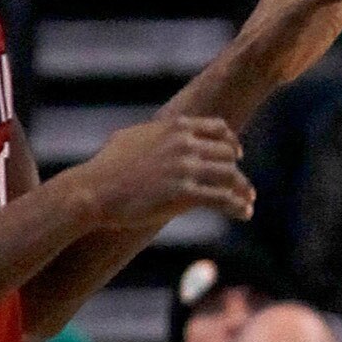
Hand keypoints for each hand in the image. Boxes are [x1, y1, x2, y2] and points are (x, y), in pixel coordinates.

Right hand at [76, 108, 253, 231]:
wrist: (93, 191)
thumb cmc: (105, 168)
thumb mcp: (132, 138)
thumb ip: (155, 134)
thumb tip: (160, 133)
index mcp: (175, 127)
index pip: (218, 128)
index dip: (231, 142)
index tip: (237, 155)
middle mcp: (184, 143)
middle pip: (227, 154)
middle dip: (237, 171)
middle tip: (244, 187)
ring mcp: (185, 168)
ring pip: (229, 176)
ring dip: (243, 191)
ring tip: (248, 203)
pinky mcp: (184, 194)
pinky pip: (222, 199)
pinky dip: (237, 207)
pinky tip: (244, 214)